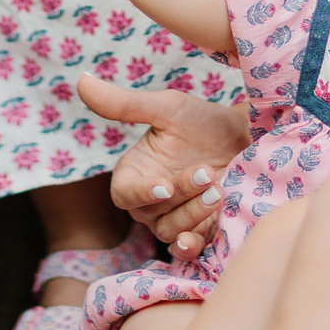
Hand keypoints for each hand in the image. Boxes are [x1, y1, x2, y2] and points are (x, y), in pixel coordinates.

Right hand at [80, 75, 249, 259]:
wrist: (248, 140)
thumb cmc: (202, 121)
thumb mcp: (167, 108)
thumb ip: (124, 103)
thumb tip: (81, 80)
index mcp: (135, 173)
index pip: (124, 194)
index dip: (141, 193)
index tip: (164, 186)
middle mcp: (150, 202)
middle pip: (152, 214)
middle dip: (182, 196)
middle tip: (209, 174)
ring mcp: (175, 220)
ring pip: (172, 232)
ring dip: (194, 215)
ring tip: (220, 190)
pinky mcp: (200, 233)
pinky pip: (190, 249)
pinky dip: (193, 247)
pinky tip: (203, 237)